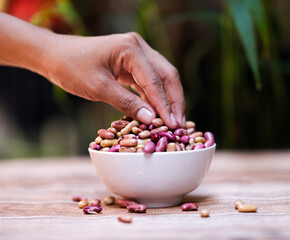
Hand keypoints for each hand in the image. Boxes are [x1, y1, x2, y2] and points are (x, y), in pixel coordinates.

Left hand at [43, 32, 184, 128]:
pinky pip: (149, 81)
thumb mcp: (99, 88)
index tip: (173, 125)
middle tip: (180, 124)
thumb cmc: (72, 68)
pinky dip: (155, 97)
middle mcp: (139, 47)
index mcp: (131, 48)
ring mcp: (137, 54)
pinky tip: (158, 112)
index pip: (155, 80)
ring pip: (161, 78)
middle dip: (175, 100)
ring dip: (168, 99)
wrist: (55, 56)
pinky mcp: (132, 63)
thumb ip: (127, 103)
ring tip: (173, 121)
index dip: (165, 105)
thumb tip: (152, 119)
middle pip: (167, 75)